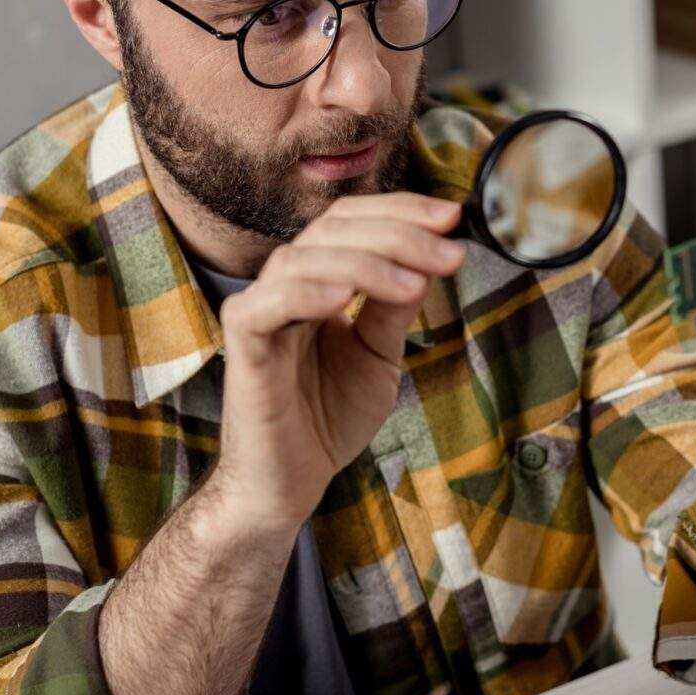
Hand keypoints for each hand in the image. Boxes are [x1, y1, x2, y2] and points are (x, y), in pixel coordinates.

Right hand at [215, 193, 466, 527]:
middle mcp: (286, 286)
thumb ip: (395, 308)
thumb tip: (432, 257)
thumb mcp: (378, 355)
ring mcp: (260, 311)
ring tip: (414, 284)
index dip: (400, 211)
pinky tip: (346, 298)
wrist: (290, 484)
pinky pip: (264, 306)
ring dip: (365, 263)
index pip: (351, 222)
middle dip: (398, 235)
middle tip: (449, 252)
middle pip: (332, 230)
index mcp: (317, 279)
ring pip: (302, 259)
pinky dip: (305, 293)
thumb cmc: (327, 418)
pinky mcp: (242, 347)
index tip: (453, 219)